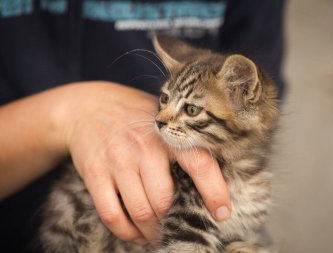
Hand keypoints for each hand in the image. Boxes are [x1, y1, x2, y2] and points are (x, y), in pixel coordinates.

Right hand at [57, 82, 230, 242]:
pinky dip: (126, 232)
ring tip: (156, 233)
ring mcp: (117, 160)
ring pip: (141, 212)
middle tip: (176, 225)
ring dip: (151, 232)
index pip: (199, 163)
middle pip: (165, 200)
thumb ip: (182, 141)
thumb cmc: (133, 115)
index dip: (214, 192)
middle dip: (173, 221)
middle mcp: (144, 147)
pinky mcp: (94, 173)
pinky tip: (134, 232)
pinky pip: (112, 214)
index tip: (222, 213)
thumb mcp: (161, 118)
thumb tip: (214, 173)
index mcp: (168, 133)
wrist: (87, 106)